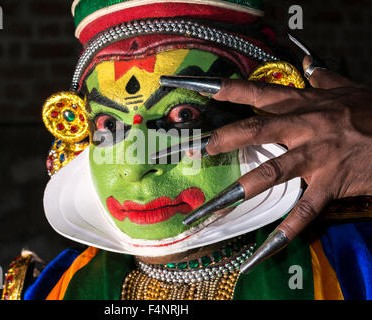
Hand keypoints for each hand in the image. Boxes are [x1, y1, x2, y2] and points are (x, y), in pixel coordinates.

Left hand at [206, 56, 371, 241]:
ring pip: (274, 171)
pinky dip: (286, 230)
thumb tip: (307, 61)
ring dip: (243, 187)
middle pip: (258, 129)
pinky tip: (264, 249)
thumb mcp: (347, 88)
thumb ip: (323, 77)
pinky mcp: (332, 182)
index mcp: (306, 104)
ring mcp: (318, 156)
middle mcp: (306, 127)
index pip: (261, 93)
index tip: (202, 90)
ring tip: (217, 203)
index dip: (230, 90)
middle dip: (228, 138)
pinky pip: (305, 210)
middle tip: (204, 149)